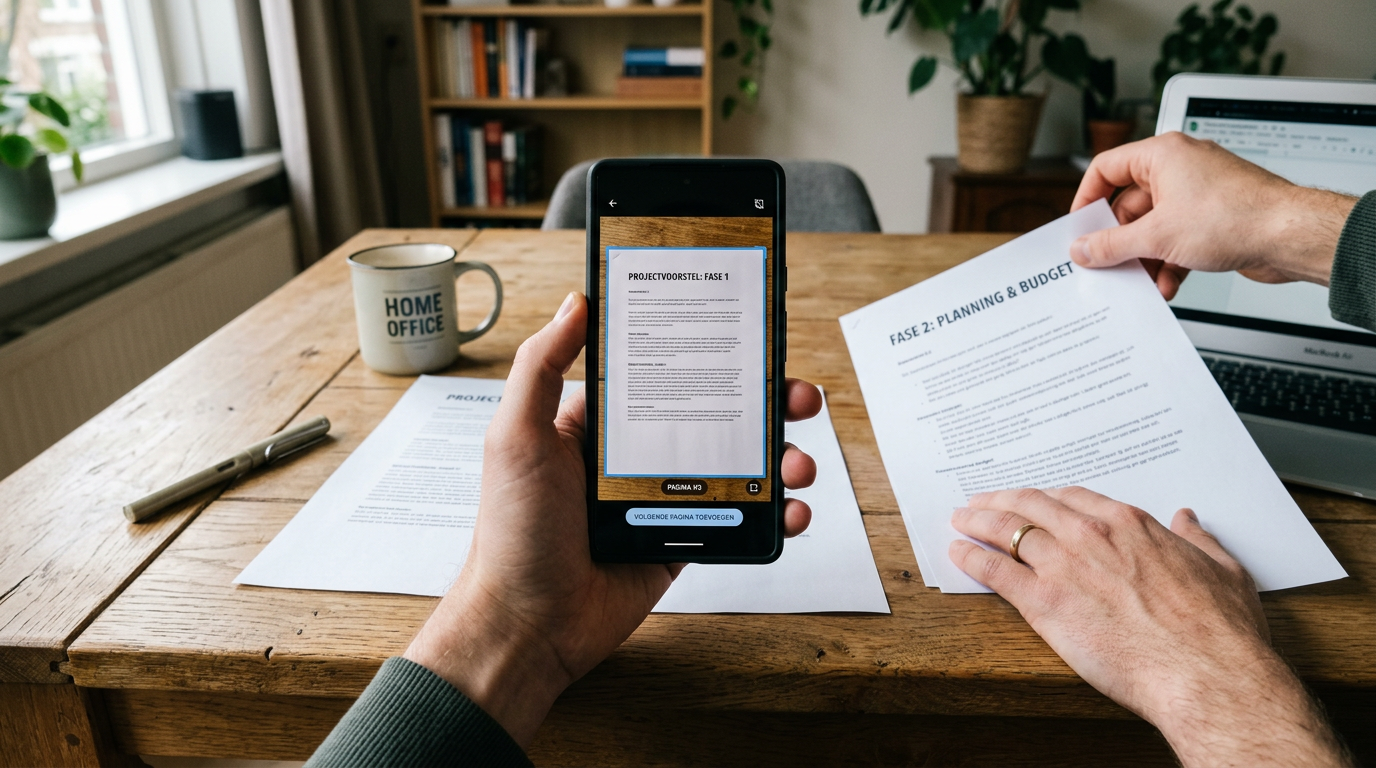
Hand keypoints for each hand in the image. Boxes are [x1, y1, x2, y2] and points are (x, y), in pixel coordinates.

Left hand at [404, 292, 822, 745]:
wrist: (529, 624)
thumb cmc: (513, 532)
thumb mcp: (516, 435)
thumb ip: (541, 366)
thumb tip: (576, 301)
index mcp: (600, 421)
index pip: (666, 367)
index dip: (709, 349)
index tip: (747, 330)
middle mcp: (639, 452)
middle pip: (719, 411)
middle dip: (766, 400)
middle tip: (796, 395)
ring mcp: (667, 496)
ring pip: (741, 462)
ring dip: (781, 455)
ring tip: (796, 462)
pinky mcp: (687, 538)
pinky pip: (743, 518)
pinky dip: (777, 512)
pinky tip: (791, 509)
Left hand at [949, 487, 1348, 766]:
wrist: (1206, 674)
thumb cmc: (1220, 632)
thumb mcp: (1223, 571)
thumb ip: (1199, 540)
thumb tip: (1189, 519)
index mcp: (1130, 525)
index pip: (1073, 498)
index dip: (1046, 498)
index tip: (1033, 500)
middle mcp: (1091, 536)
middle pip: (1031, 505)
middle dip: (1001, 500)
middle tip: (982, 502)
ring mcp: (1064, 566)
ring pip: (1007, 530)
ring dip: (978, 522)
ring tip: (961, 521)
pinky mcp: (1044, 603)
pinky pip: (996, 570)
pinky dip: (972, 558)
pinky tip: (958, 554)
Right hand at [1069, 132, 1356, 299]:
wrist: (1289, 234)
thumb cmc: (1236, 215)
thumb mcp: (1156, 236)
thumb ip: (1111, 244)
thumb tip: (1084, 248)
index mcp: (1163, 155)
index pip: (1107, 168)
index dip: (1087, 198)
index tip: (1079, 226)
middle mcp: (1180, 168)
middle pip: (1130, 205)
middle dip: (1121, 241)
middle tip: (1108, 263)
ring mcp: (1199, 193)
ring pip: (1154, 227)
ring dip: (1146, 257)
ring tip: (1144, 280)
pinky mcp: (1214, 217)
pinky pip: (1178, 238)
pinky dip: (1169, 261)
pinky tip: (1169, 282)